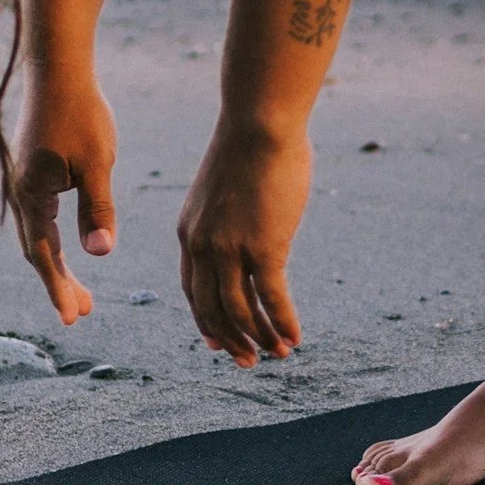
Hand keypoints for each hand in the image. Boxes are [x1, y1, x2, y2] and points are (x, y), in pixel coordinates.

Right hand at [10, 74, 119, 325]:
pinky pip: (40, 216)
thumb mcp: (97, 163)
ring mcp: (24, 180)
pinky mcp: (32, 168)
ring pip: (39, 234)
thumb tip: (100, 253)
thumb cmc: (80, 112)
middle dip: (60, 284)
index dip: (59, 288)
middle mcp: (21, 192)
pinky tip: (70, 242)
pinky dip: (54, 239)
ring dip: (58, 263)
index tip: (73, 318)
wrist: (57, 67)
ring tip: (83, 291)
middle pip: (39, 251)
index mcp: (33, 195)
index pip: (45, 255)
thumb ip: (98, 208)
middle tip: (84, 313)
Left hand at [176, 118, 308, 366]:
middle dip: (230, 340)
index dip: (206, 320)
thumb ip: (229, 218)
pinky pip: (272, 299)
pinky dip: (282, 323)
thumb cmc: (250, 146)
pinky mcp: (264, 247)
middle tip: (249, 361)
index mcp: (189, 232)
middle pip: (212, 309)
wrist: (260, 123)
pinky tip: (295, 338)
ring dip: (260, 338)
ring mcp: (231, 249)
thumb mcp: (225, 190)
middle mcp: (203, 246)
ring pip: (240, 311)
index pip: (193, 289)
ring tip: (278, 354)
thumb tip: (251, 229)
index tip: (215, 342)